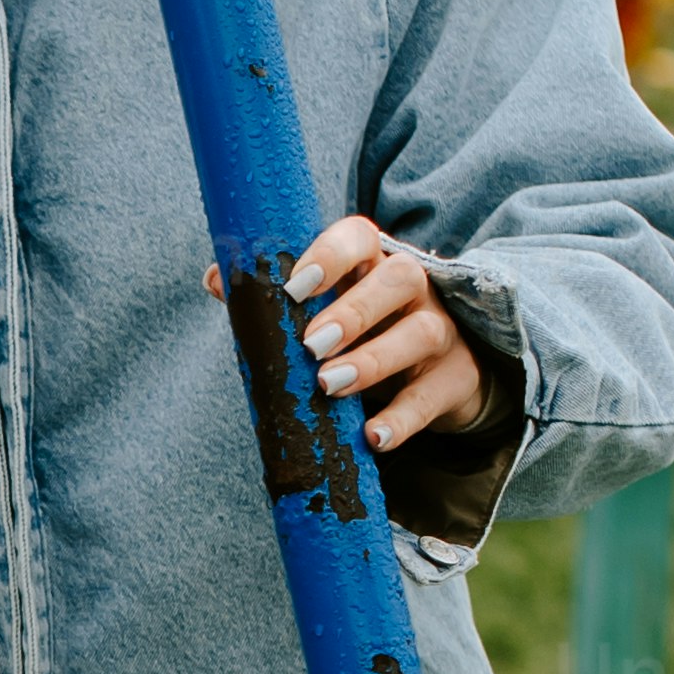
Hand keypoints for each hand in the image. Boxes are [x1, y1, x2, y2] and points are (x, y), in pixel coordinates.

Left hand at [205, 213, 491, 449]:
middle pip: (399, 277)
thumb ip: (271, 300)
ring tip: (330, 386)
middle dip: (353, 310)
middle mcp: (414, 288)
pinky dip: (404, 418)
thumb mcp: (319, 315)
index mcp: (372, 263)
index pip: (360, 236)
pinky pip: (433, 395)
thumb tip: (217, 279)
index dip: (329, 254)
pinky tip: (374, 436)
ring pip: (421, 332)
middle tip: (311, 346)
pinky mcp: (457, 378)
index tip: (294, 288)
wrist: (430, 379)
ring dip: (373, 360)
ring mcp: (441, 330)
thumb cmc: (359, 336)